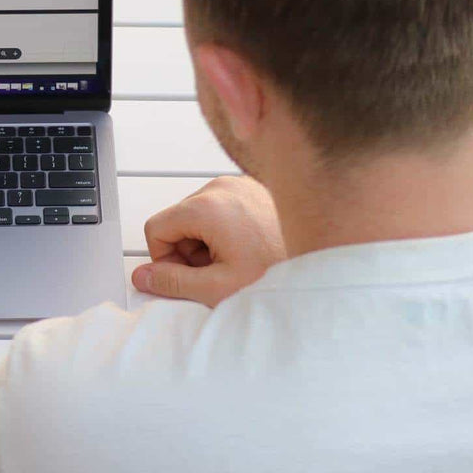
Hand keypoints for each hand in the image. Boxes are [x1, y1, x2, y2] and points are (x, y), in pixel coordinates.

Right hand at [132, 175, 284, 306]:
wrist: (330, 261)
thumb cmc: (280, 272)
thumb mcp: (217, 288)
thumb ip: (172, 283)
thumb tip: (142, 277)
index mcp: (206, 205)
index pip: (156, 227)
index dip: (164, 259)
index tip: (187, 276)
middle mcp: (221, 186)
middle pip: (178, 219)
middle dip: (189, 250)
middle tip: (218, 273)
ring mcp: (240, 184)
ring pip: (200, 213)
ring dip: (208, 241)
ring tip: (238, 261)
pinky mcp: (255, 187)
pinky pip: (224, 207)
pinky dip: (227, 229)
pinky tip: (251, 248)